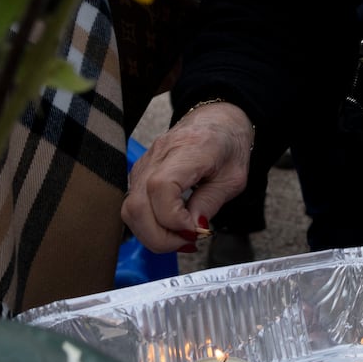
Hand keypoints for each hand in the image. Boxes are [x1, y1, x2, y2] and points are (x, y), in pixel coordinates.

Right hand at [121, 102, 253, 251]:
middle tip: (188, 242)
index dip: (174, 219)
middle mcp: (158, 155)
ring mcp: (144, 164)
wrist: (217, 120)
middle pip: (137, 206)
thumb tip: (191, 230)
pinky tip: (171, 227)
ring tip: (180, 237)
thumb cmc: (228, 144)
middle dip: (160, 237)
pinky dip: (149, 224)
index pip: (161, 188)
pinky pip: (133, 206)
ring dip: (153, 234)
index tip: (195, 230)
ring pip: (129, 210)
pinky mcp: (139, 174)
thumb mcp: (233, 178)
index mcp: (188, 150)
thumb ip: (210, 203)